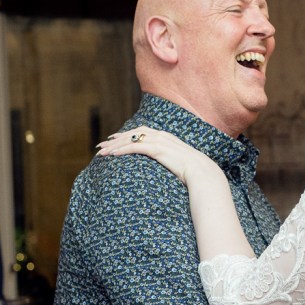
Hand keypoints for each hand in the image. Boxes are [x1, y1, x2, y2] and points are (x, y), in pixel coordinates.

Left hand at [96, 127, 217, 184]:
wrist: (203, 173)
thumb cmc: (193, 172)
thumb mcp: (180, 163)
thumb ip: (171, 160)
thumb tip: (167, 168)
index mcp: (166, 137)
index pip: (142, 131)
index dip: (126, 135)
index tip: (113, 139)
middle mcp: (162, 135)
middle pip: (132, 134)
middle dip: (115, 139)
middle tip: (101, 145)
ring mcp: (160, 141)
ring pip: (131, 140)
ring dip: (114, 145)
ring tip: (102, 152)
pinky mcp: (157, 149)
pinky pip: (135, 147)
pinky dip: (122, 150)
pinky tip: (112, 155)